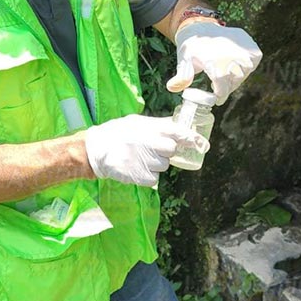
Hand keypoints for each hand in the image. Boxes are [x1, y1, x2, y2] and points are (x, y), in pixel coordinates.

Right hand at [83, 114, 208, 186]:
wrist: (97, 149)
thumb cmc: (118, 133)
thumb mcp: (138, 122)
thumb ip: (159, 125)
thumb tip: (178, 126)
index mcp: (155, 129)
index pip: (182, 133)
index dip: (194, 140)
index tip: (203, 145)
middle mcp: (155, 144)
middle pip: (173, 151)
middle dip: (165, 151)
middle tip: (151, 149)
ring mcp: (150, 162)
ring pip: (164, 166)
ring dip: (155, 163)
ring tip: (138, 157)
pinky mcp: (144, 177)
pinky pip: (154, 178)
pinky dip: (147, 175)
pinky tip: (135, 166)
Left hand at [166, 22, 262, 104]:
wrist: (200, 27)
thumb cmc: (192, 48)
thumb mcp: (185, 62)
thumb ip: (182, 77)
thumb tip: (171, 87)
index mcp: (214, 62)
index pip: (223, 87)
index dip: (221, 95)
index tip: (218, 100)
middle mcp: (230, 55)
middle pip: (235, 80)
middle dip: (228, 85)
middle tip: (219, 84)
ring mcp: (242, 48)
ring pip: (246, 71)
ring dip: (238, 75)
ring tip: (226, 72)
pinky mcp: (250, 43)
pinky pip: (254, 60)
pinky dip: (247, 64)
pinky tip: (235, 63)